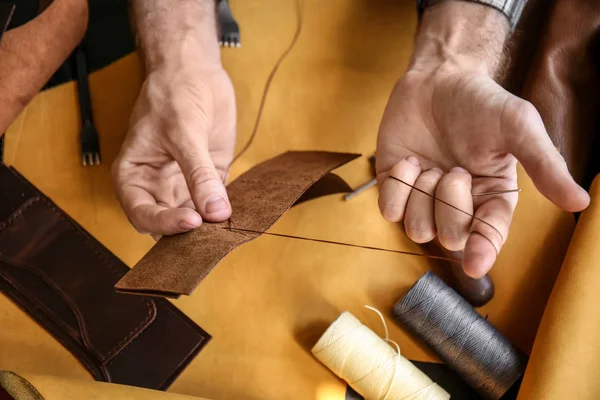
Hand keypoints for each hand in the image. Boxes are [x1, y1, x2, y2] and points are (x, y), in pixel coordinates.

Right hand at [112, 65, 235, 234]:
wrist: (194, 70)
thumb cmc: (174, 94)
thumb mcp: (184, 132)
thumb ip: (199, 173)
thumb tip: (215, 212)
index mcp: (134, 177)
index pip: (142, 215)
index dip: (165, 223)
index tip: (193, 221)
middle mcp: (156, 187)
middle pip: (168, 225)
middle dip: (190, 232)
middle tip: (214, 233)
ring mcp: (184, 185)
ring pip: (195, 220)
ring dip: (211, 226)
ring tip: (230, 227)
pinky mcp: (209, 180)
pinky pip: (216, 204)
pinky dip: (227, 211)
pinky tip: (241, 213)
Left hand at [376, 2, 589, 277]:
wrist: (438, 79)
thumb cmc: (482, 103)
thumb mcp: (518, 127)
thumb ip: (544, 164)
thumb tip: (580, 202)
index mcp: (492, 198)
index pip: (489, 237)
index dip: (482, 252)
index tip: (474, 264)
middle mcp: (458, 207)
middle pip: (449, 237)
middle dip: (449, 203)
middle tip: (454, 169)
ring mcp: (424, 200)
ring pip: (417, 229)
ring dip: (422, 194)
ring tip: (429, 164)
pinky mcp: (396, 189)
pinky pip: (389, 211)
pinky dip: (397, 187)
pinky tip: (408, 161)